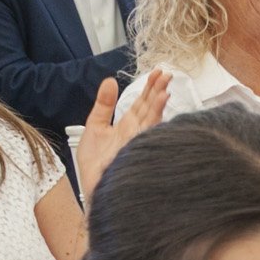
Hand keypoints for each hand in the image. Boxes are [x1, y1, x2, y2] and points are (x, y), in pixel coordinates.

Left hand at [77, 71, 169, 200]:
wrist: (92, 186)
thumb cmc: (95, 164)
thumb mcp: (94, 126)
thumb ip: (104, 104)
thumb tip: (110, 81)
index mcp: (127, 125)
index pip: (142, 103)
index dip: (149, 87)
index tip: (157, 72)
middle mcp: (136, 132)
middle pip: (150, 107)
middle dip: (158, 90)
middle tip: (167, 73)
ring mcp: (138, 140)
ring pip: (152, 118)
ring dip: (160, 102)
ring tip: (166, 87)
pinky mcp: (136, 148)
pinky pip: (148, 130)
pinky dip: (155, 117)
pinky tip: (160, 105)